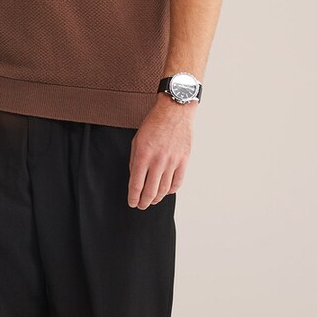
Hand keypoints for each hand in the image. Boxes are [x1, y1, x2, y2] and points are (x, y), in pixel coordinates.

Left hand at [127, 93, 195, 207]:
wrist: (174, 111)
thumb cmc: (154, 123)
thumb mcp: (137, 140)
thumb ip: (135, 160)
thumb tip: (135, 178)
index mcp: (143, 155)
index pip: (136, 184)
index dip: (133, 197)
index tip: (132, 202)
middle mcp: (158, 161)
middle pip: (150, 191)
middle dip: (144, 202)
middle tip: (141, 205)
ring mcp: (172, 162)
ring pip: (164, 189)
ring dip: (157, 198)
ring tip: (153, 200)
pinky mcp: (184, 161)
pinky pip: (177, 182)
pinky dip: (171, 190)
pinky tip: (166, 191)